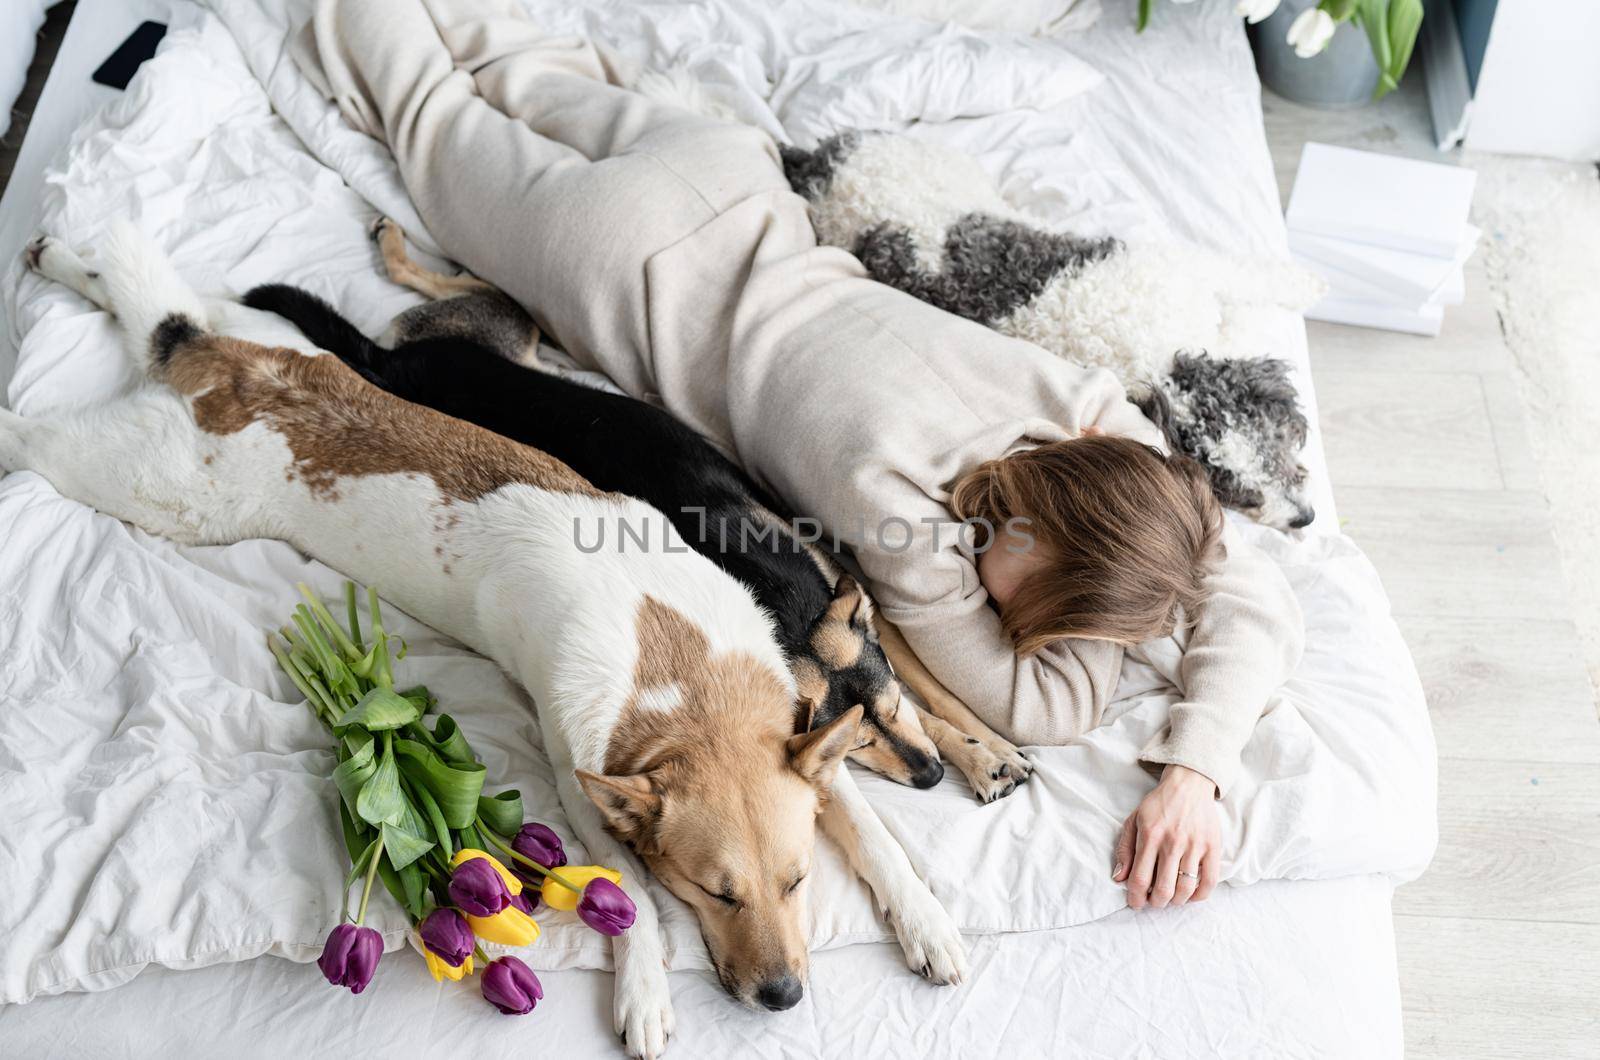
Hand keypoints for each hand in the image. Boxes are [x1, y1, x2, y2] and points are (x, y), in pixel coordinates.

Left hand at [1111, 764, 1220, 908]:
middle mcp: (1172, 842)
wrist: (1189, 784)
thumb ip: (1125, 849)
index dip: (1135, 897)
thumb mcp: (1134, 820)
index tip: (1135, 903)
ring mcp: (1195, 845)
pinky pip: (1209, 881)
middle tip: (1153, 901)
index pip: (1140, 878)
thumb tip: (1118, 878)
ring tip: (1170, 899)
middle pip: (1163, 889)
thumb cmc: (1158, 804)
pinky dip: (1199, 896)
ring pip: (1185, 888)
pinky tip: (1190, 895)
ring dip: (1176, 901)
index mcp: (1150, 835)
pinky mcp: (1213, 847)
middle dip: (1156, 902)